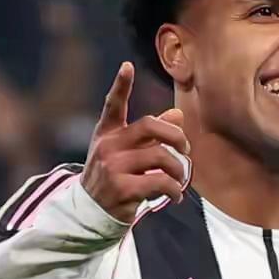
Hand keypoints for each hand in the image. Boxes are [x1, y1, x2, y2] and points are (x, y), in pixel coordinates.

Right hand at [82, 62, 190, 223]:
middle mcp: (108, 147)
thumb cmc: (114, 177)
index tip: (128, 66)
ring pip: (160, 156)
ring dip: (178, 169)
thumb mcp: (125, 153)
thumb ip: (150, 136)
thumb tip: (177, 115)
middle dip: (176, 136)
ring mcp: (113, 167)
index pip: (113, 105)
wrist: (92, 212)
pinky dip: (174, 190)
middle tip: (186, 150)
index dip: (121, 85)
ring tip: (179, 179)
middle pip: (150, 127)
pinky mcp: (122, 188)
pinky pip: (160, 182)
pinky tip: (174, 196)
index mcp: (107, 134)